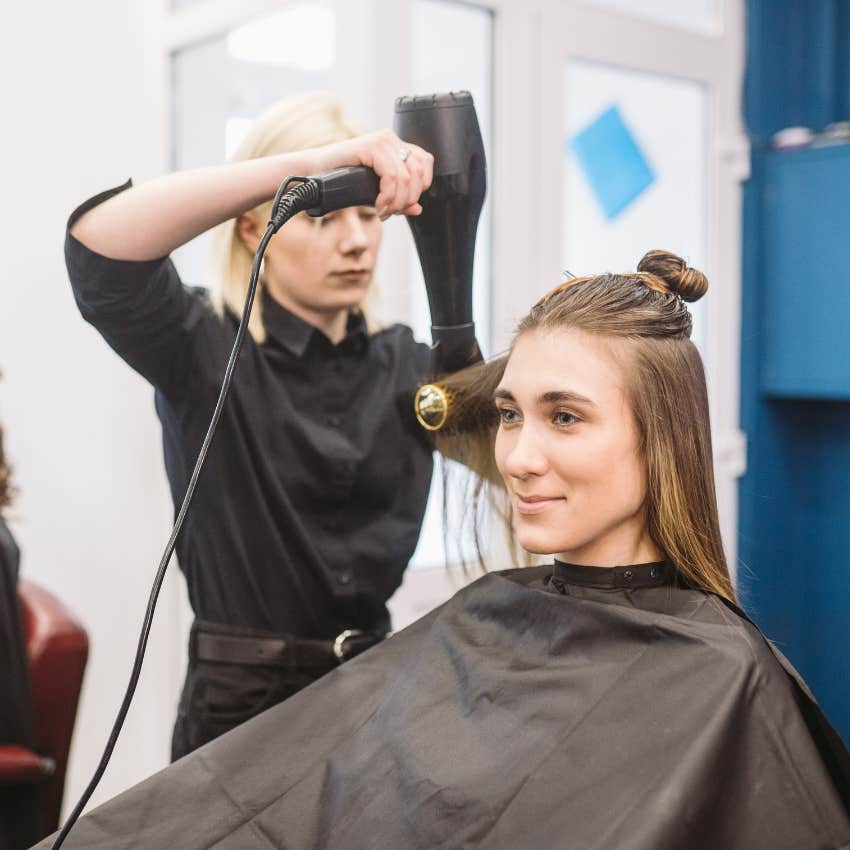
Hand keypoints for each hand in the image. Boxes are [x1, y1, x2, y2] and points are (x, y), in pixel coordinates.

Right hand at [310, 130, 433, 219]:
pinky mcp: (371, 147)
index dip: (419, 189)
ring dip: (396, 202)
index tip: (401, 205)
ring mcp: (382, 141)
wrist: (315, 173)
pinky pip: (391, 176)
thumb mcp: (376, 192)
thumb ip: (398, 199)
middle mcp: (391, 139)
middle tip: (391, 212)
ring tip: (382, 212)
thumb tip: (418, 209)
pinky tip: (377, 206)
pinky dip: (387, 196)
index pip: (425, 164)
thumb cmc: (343, 181)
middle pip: (418, 173)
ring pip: (406, 177)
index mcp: (396, 145)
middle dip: (407, 199)